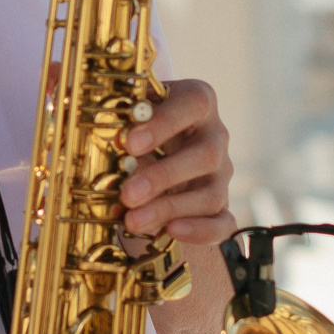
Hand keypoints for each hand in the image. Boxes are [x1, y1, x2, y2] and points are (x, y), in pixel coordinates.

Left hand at [122, 78, 237, 245]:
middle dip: (164, 176)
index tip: (130, 143)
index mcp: (196, 103)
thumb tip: (110, 143)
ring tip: (133, 220)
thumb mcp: (130, 120)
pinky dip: (200, 230)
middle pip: (206, 155)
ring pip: (211, 194)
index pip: (193, 103)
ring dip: (170, 208)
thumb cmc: (138, 131)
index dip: (164, 123)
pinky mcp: (221, 207)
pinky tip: (172, 231)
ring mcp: (221, 175)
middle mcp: (215, 137)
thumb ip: (122, 125)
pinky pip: (223, 223)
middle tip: (127, 194)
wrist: (152, 155)